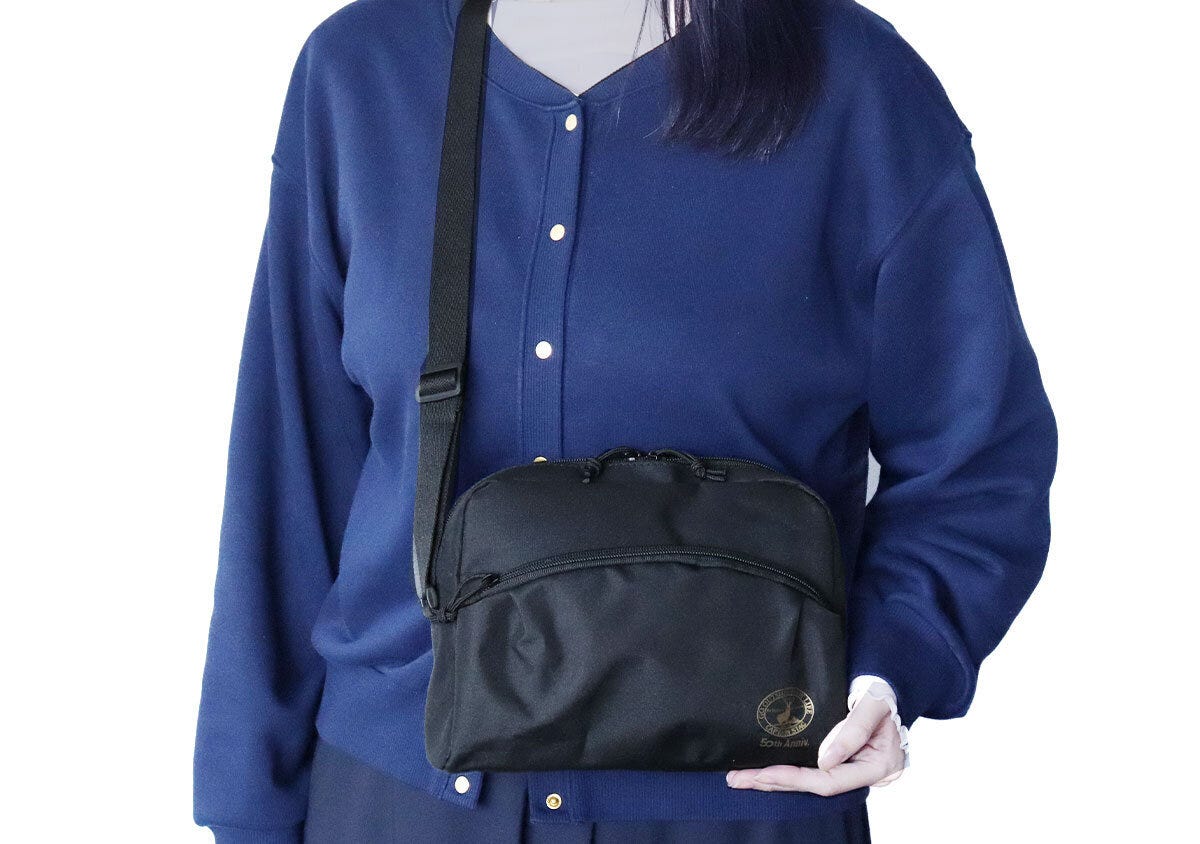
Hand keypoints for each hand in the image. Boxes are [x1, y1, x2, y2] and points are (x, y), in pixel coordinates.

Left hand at [726, 682, 906, 794]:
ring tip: (741, 779)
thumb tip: (824, 761)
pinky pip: (811, 770)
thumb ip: (853, 730)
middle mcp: (865, 775)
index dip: (797, 779)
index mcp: (879, 766)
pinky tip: (762, 771)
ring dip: (775, 780)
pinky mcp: (842, 761)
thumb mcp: (872, 702)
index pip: (831, 781)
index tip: (767, 772)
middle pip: (816, 786)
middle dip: (776, 783)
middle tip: (740, 779)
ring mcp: (853, 769)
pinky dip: (787, 771)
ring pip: (810, 782)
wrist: (887, 682)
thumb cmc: (882, 690)